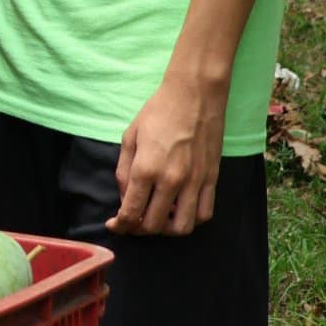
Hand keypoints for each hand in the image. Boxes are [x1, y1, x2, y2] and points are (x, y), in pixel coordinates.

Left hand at [106, 71, 226, 235]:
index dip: (120, 225)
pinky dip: (190, 220)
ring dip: (165, 229)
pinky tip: (179, 211)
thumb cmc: (158, 112)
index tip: (114, 224)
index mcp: (146, 169)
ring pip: (181, 228)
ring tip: (157, 217)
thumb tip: (125, 197)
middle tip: (133, 220)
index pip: (131, 212)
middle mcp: (171, 181)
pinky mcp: (212, 180)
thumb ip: (124, 171)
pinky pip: (203, 214)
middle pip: (154, 225)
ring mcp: (194, 182)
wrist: (194, 95)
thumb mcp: (130, 137)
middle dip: (139, 228)